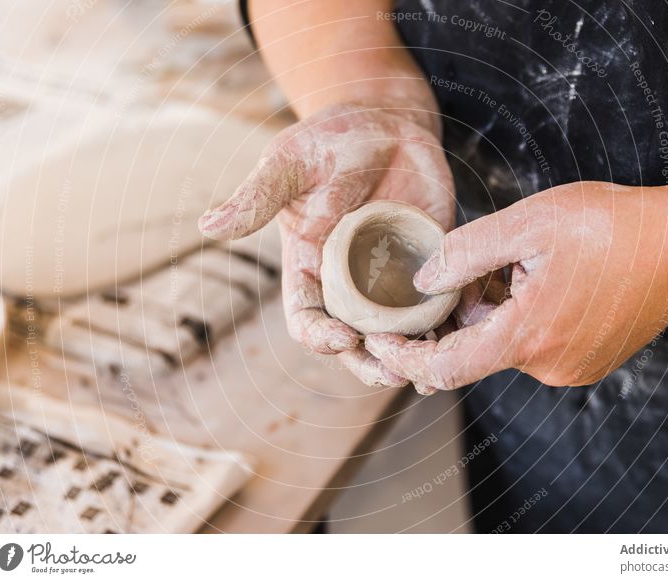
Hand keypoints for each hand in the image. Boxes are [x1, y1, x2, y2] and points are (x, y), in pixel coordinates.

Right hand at [199, 104, 454, 387]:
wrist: (386, 123)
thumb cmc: (329, 139)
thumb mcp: (289, 163)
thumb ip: (257, 198)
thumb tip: (207, 225)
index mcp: (309, 266)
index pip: (306, 317)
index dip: (319, 336)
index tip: (342, 338)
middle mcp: (348, 281)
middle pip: (354, 339)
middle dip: (370, 362)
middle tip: (395, 372)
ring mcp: (389, 276)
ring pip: (395, 332)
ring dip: (410, 355)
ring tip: (431, 369)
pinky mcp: (427, 264)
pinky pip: (435, 304)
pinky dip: (445, 325)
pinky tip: (460, 337)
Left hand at [364, 181, 667, 391]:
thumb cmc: (613, 227)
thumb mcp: (529, 223)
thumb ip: (466, 253)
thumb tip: (421, 282)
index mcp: (528, 336)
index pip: (444, 368)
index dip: (404, 355)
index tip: (379, 336)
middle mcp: (548, 364)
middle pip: (472, 351)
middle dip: (450, 317)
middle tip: (452, 273)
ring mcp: (569, 367)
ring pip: (501, 344)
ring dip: (485, 313)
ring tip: (503, 264)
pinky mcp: (584, 361)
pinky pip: (529, 345)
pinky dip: (513, 318)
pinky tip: (526, 279)